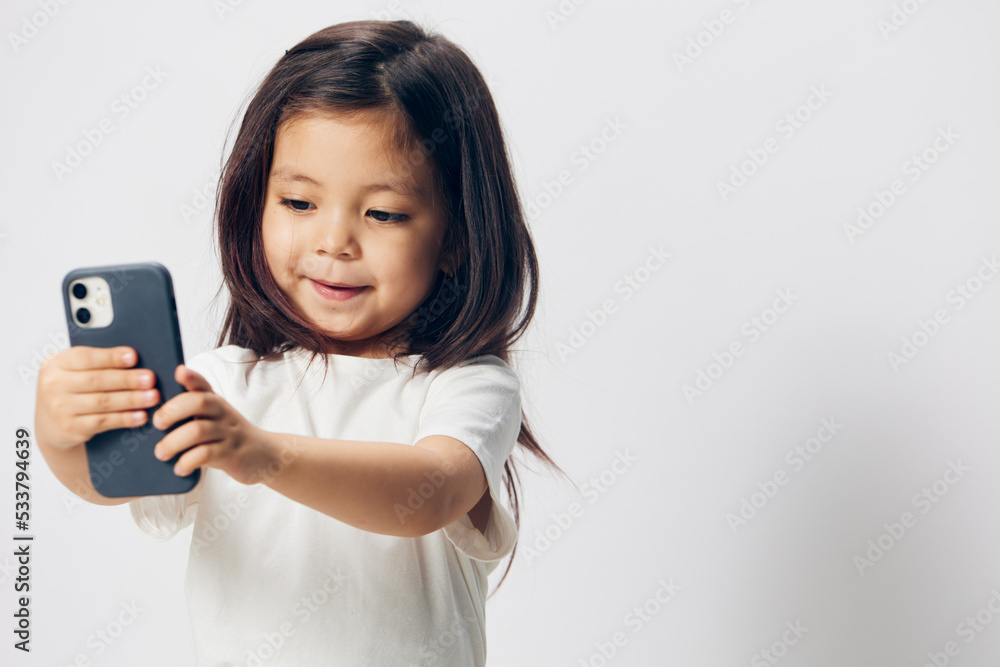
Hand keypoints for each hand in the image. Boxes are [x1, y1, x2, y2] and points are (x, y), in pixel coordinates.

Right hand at [35, 346, 159, 450]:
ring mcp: (61, 409)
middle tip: (150, 379)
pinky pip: (103, 422)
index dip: (110, 357)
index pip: (85, 358)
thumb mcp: (74, 370)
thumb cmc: (70, 388)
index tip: (133, 356)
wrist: (51, 423)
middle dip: (127, 379)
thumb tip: (134, 358)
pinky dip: (124, 419)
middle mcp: (54, 385)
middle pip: (97, 381)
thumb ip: (97, 362)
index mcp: (57, 364)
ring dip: (131, 400)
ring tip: (152, 397)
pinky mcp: (71, 429)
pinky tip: (141, 415)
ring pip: (102, 402)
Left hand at [151, 365, 276, 484]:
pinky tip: (179, 468)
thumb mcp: (215, 417)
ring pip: (198, 430)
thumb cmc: (228, 436)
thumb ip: (191, 409)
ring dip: (173, 442)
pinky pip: (206, 454)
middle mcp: (222, 413)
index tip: (177, 372)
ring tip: (161, 453)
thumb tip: (152, 412)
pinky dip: (187, 462)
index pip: (203, 383)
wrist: (264, 456)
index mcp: (215, 402)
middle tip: (156, 423)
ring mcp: (228, 433)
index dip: (190, 376)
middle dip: (172, 411)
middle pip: (198, 402)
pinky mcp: (230, 454)